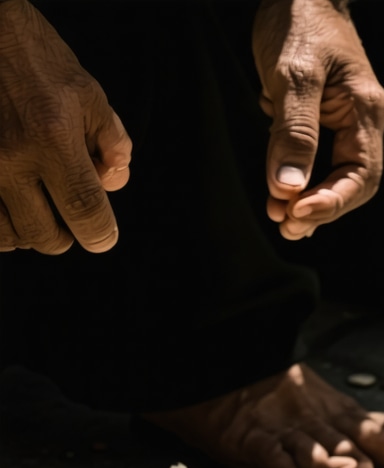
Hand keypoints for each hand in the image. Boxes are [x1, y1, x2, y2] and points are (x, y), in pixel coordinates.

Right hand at [0, 0, 131, 252]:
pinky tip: (9, 205)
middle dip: (64, 233)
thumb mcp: (86, 92)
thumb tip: (113, 185)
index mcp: (52, 138)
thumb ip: (110, 143)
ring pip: (7, 234)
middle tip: (64, 213)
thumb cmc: (30, 55)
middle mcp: (10, 156)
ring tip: (34, 205)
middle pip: (46, 236)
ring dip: (27, 229)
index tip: (102, 234)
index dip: (101, 235)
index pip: (85, 213)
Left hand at [252, 0, 383, 239]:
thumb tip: (288, 187)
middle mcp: (361, 122)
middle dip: (320, 208)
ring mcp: (344, 122)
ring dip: (308, 201)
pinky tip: (283, 195)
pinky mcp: (324, 119)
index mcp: (365, 111)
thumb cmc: (299, 18)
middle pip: (352, 183)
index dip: (332, 202)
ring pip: (335, 176)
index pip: (361, 175)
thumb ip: (294, 131)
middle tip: (285, 224)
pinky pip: (319, 161)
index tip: (296, 213)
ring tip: (279, 217)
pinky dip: (301, 182)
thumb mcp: (293, 73)